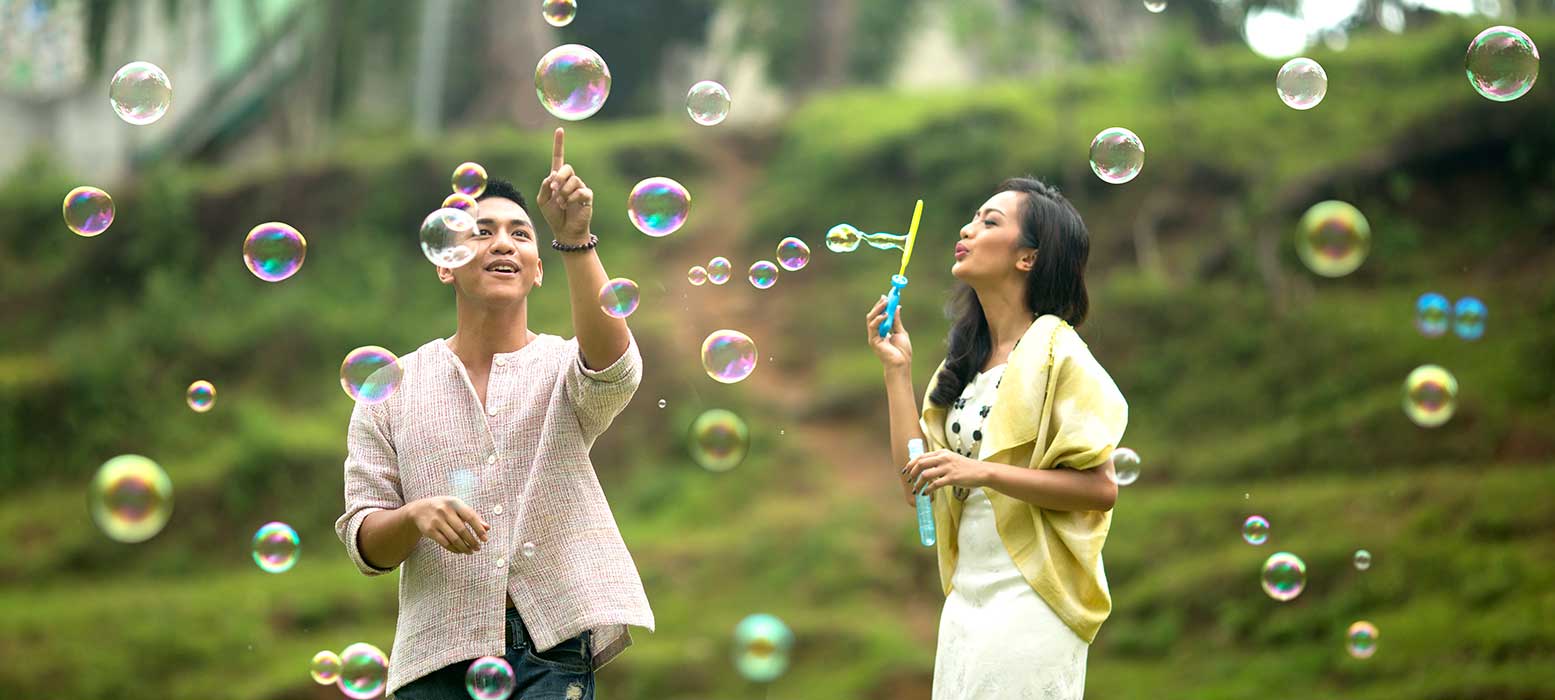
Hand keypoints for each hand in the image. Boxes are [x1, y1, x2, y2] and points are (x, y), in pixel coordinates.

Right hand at [406, 496, 489, 554]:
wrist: (418, 510)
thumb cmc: (444, 508)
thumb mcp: (457, 507)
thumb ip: (472, 516)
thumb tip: (487, 528)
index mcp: (454, 502)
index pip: (470, 517)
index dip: (479, 529)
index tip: (485, 539)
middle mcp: (445, 510)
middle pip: (462, 530)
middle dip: (472, 541)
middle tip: (478, 548)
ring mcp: (436, 521)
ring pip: (453, 538)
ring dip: (464, 547)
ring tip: (471, 551)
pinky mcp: (429, 530)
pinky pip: (444, 543)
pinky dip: (454, 549)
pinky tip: (460, 551)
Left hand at [536, 128, 593, 242]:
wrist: (565, 231)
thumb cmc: (554, 216)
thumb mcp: (542, 200)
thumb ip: (544, 186)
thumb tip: (553, 175)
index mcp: (557, 179)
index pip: (558, 158)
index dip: (559, 144)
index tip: (559, 130)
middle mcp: (570, 180)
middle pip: (567, 168)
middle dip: (559, 178)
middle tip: (553, 189)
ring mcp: (580, 188)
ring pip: (573, 180)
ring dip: (564, 192)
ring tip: (561, 203)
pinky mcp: (587, 196)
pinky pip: (581, 191)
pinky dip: (571, 198)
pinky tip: (568, 205)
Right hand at [866, 295, 912, 369]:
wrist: (901, 364)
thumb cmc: (902, 351)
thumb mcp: (901, 332)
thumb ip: (896, 320)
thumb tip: (897, 307)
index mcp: (883, 331)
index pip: (880, 315)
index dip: (882, 306)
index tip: (887, 297)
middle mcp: (876, 333)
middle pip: (874, 315)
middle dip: (879, 305)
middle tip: (885, 297)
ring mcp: (874, 337)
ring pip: (871, 319)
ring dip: (878, 309)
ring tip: (885, 302)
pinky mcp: (873, 341)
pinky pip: (873, 327)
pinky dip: (878, 320)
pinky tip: (885, 315)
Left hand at [904, 449, 989, 495]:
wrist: (982, 472)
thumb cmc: (966, 467)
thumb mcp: (951, 459)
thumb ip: (939, 461)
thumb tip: (924, 467)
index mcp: (942, 453)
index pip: (921, 456)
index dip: (910, 464)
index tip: (905, 471)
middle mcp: (943, 458)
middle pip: (920, 464)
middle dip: (912, 474)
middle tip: (910, 482)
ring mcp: (948, 468)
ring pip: (926, 475)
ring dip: (918, 484)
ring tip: (917, 490)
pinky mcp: (952, 478)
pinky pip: (935, 484)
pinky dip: (928, 490)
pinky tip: (926, 494)